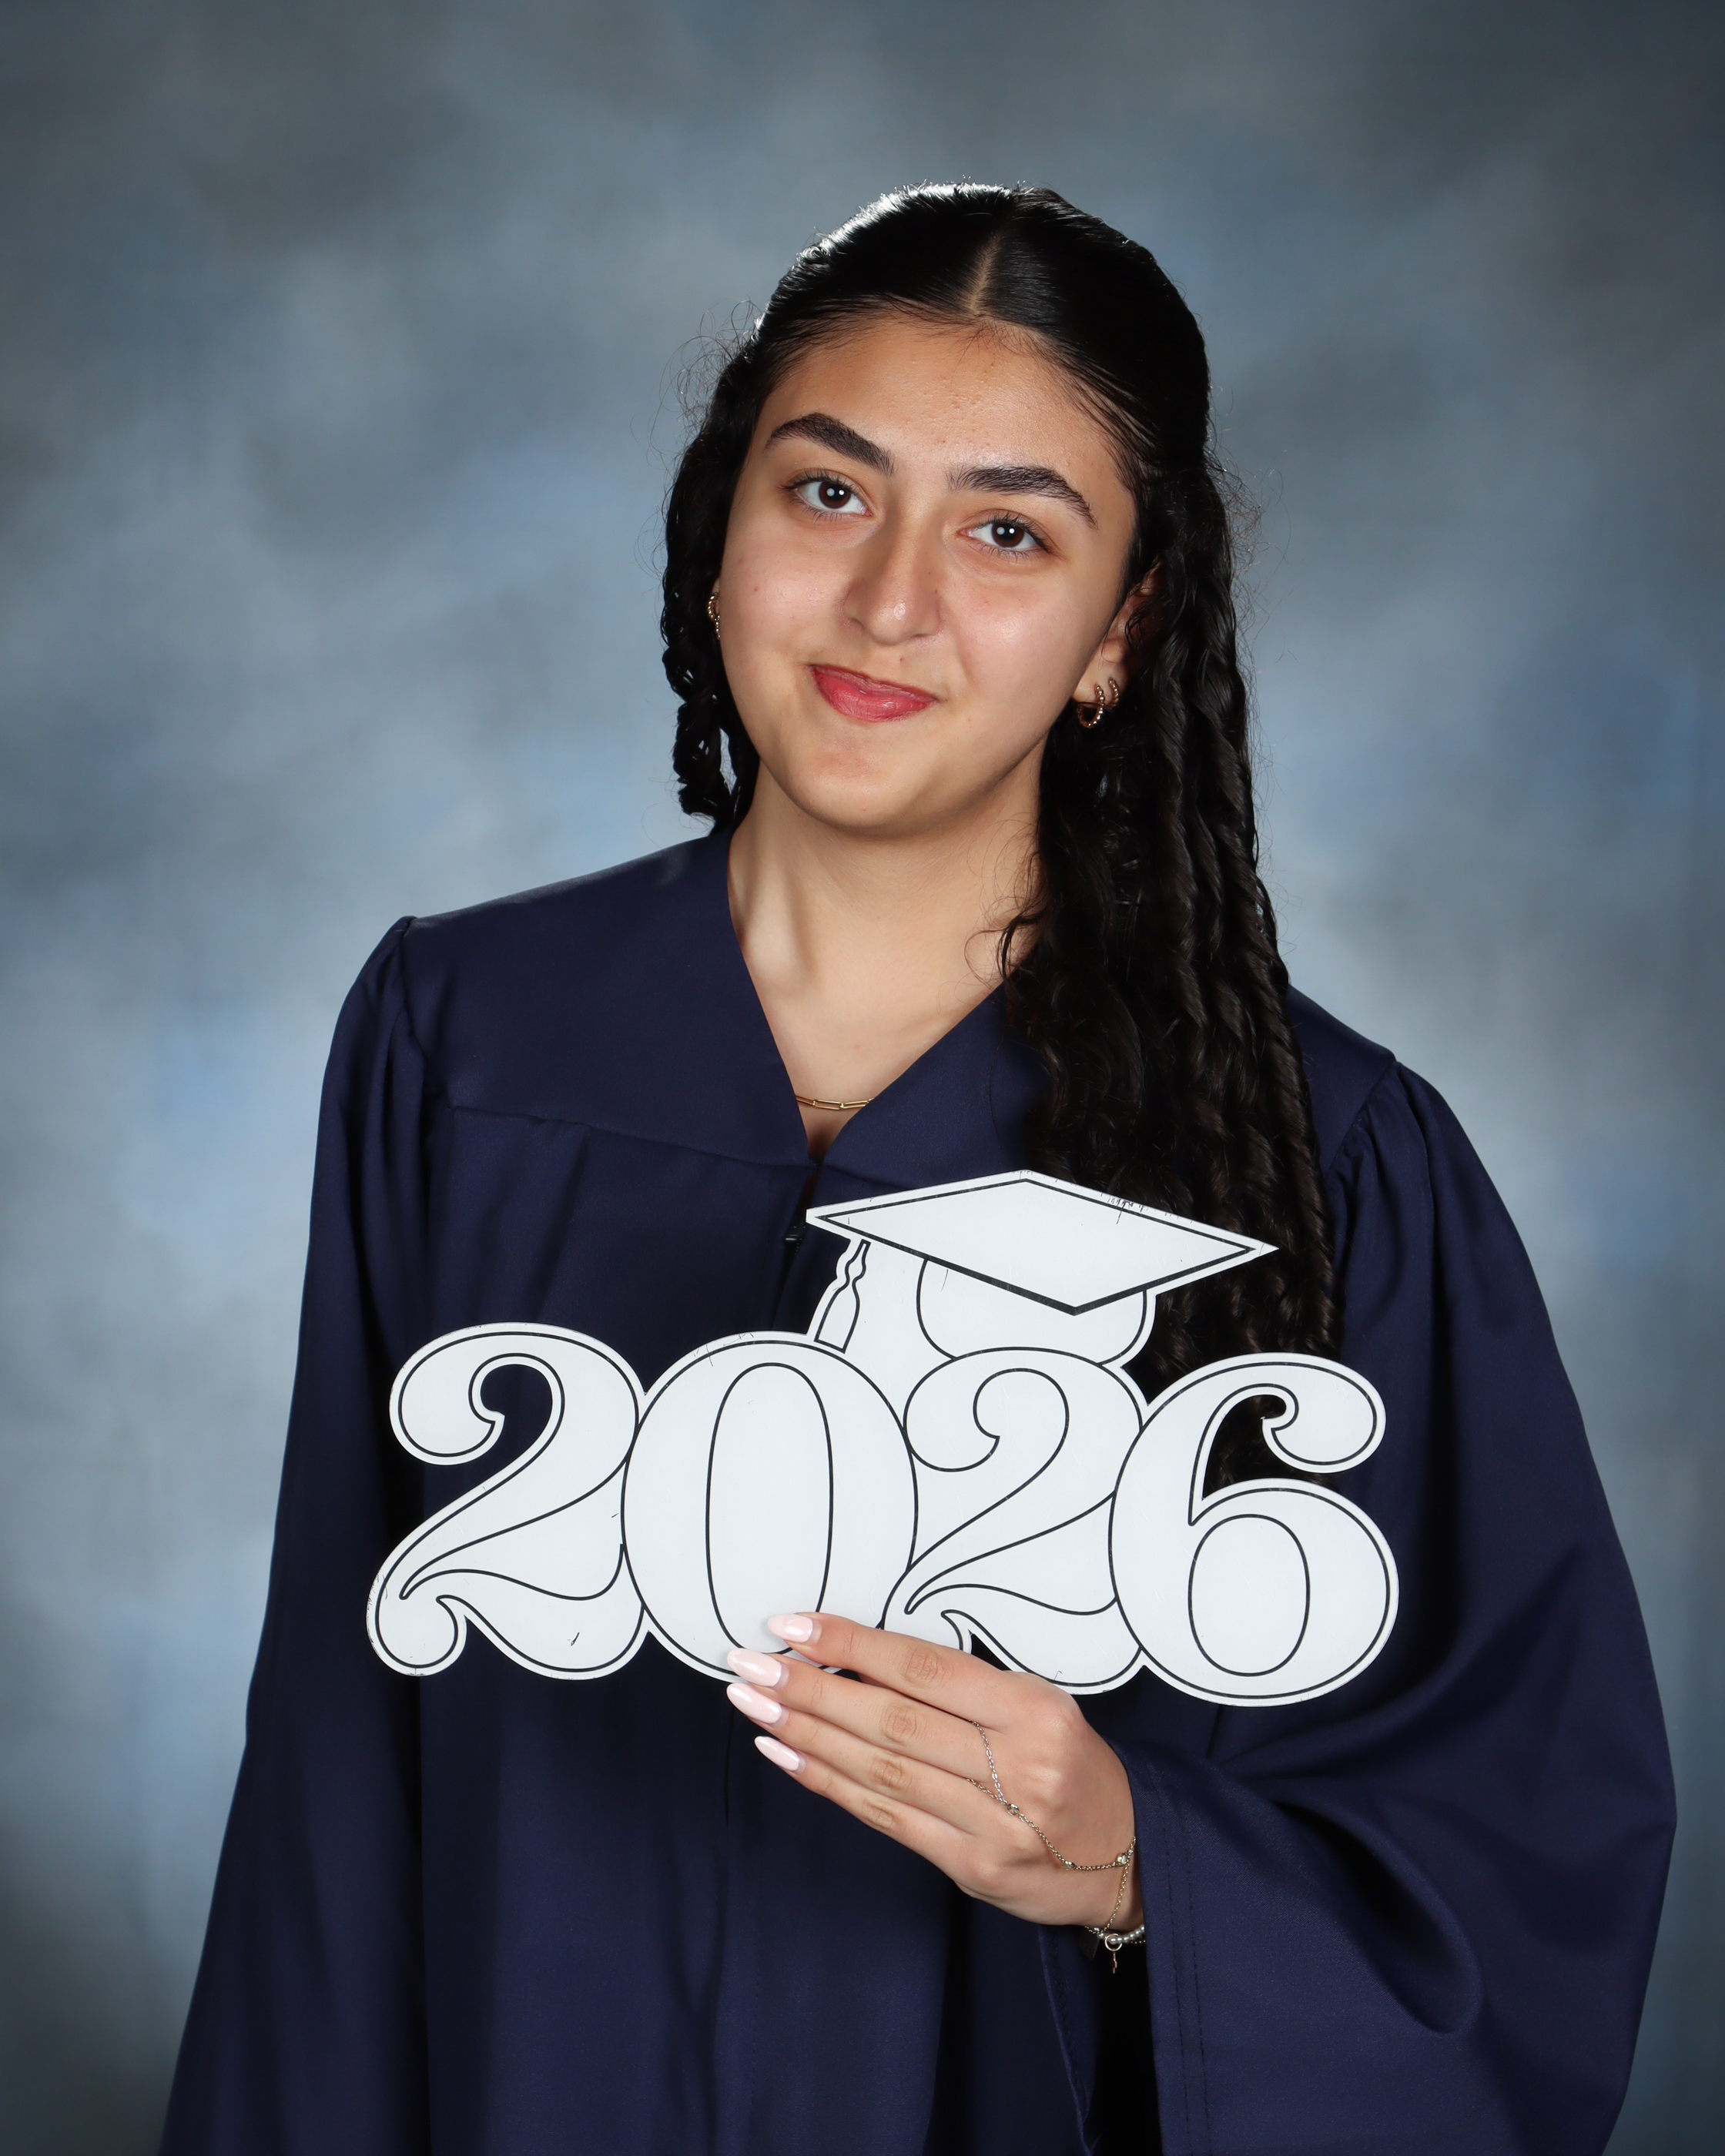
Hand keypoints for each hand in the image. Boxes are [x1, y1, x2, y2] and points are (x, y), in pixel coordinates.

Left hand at [726, 1612, 1141, 1932]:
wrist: (1127, 1854)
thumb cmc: (1069, 1763)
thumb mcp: (1035, 1706)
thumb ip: (959, 1689)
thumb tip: (855, 1659)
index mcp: (1033, 1710)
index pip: (925, 1669)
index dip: (853, 1646)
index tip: (791, 1625)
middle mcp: (1016, 1766)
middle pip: (893, 1722)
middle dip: (810, 1690)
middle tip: (748, 1664)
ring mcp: (994, 1824)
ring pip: (881, 1771)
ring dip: (806, 1732)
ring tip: (753, 1702)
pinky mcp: (973, 1868)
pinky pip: (886, 1818)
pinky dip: (829, 1783)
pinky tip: (785, 1753)